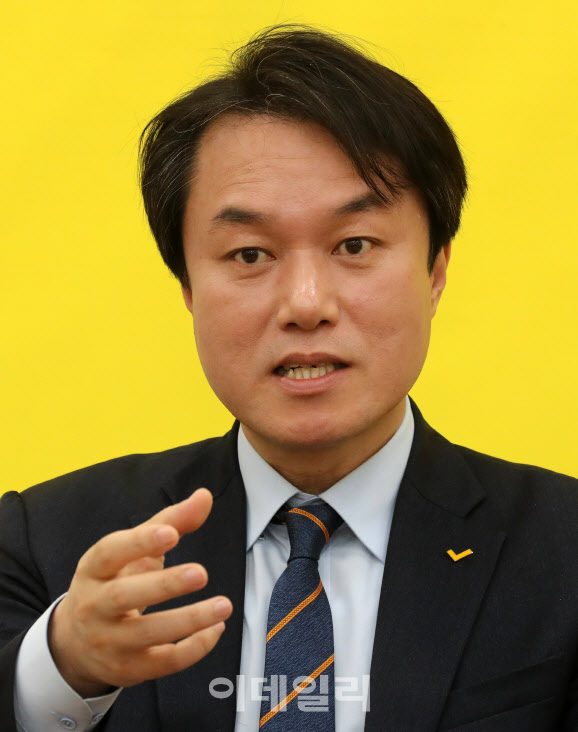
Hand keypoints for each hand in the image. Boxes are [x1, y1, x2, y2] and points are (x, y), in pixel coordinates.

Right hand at [47, 488, 231, 696]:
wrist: (76, 642)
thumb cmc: (115, 581)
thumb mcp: (134, 550)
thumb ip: (170, 521)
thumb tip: (205, 496)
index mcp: (94, 568)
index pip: (111, 552)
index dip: (140, 542)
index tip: (171, 533)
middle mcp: (94, 605)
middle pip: (125, 596)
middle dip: (165, 585)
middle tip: (201, 573)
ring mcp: (109, 641)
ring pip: (148, 633)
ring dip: (190, 620)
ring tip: (224, 605)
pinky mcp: (128, 669)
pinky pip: (163, 662)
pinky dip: (193, 648)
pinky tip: (216, 628)